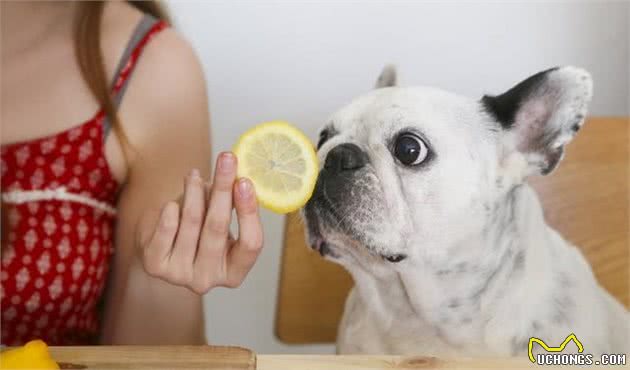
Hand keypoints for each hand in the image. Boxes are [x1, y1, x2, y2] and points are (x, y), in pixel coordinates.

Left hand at [137, 152, 263, 293]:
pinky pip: (167, 228)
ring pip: (192, 223)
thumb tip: (236, 173)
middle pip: (219, 228)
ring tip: (195, 175)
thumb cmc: (198, 228)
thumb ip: (230, 201)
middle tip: (226, 159)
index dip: (249, 212)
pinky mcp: (156, 266)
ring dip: (195, 192)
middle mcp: (209, 279)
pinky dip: (172, 209)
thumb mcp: (219, 218)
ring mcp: (181, 276)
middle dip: (223, 189)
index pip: (251, 244)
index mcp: (234, 272)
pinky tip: (173, 202)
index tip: (245, 181)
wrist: (159, 244)